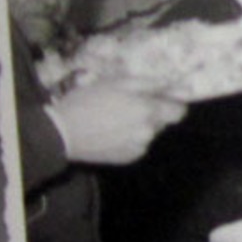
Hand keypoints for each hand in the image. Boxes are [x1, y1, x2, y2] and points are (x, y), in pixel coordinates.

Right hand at [51, 81, 185, 164]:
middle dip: (153, 113)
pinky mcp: (128, 158)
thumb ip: (149, 83)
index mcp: (148, 111)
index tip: (163, 99)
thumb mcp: (117, 82)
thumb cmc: (87, 101)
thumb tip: (173, 83)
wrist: (61, 133)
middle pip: (163, 122)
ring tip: (116, 120)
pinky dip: (130, 138)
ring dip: (141, 126)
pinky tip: (111, 133)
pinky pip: (138, 145)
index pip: (179, 111)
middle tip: (130, 106)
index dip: (173, 103)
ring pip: (149, 133)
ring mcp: (139, 147)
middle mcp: (148, 132)